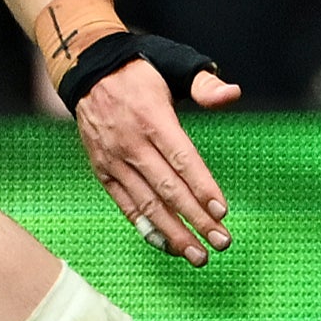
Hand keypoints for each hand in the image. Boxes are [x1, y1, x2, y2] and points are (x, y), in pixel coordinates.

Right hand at [71, 57, 238, 263]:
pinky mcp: (102, 171)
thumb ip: (205, 84)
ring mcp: (114, 160)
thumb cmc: (140, 69)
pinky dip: (146, 227)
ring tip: (198, 255)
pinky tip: (167, 244)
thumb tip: (232, 94)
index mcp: (152, 117)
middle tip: (222, 242)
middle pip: (168, 189)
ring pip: (147, 203)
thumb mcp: (174, 65)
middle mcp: (131, 143)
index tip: (221, 211)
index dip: (202, 187)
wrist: (88, 69)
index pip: (182, 159)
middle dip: (196, 219)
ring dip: (174, 233)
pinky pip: (125, 205)